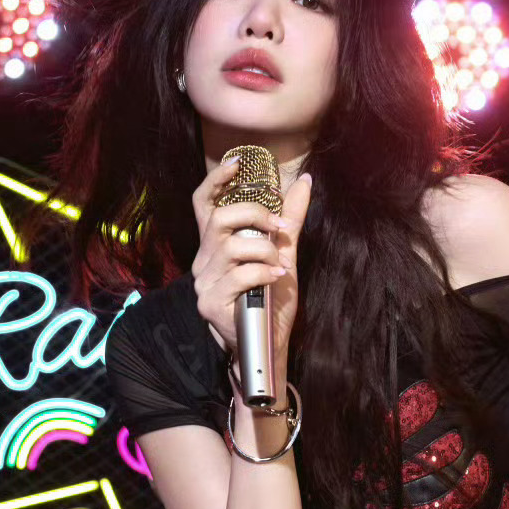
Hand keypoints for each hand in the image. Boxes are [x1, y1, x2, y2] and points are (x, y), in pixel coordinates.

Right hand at [190, 159, 312, 366]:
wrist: (268, 343)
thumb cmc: (270, 298)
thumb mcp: (282, 253)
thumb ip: (289, 219)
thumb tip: (304, 182)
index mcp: (216, 245)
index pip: (203, 204)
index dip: (216, 181)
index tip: (237, 165)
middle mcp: (204, 260)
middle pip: (220, 219)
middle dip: (255, 216)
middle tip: (279, 228)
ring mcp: (204, 282)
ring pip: (232, 247)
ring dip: (264, 252)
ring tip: (279, 265)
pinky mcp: (210, 303)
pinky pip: (239, 275)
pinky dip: (263, 273)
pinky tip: (275, 279)